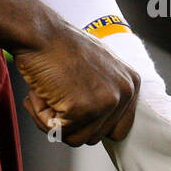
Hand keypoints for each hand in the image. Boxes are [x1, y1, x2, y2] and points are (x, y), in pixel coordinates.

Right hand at [15, 26, 139, 145]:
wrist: (38, 32)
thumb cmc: (59, 45)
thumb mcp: (98, 64)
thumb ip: (106, 90)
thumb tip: (98, 119)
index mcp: (131, 83)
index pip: (117, 130)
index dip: (90, 122)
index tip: (74, 105)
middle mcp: (124, 93)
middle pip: (94, 136)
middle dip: (69, 120)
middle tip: (56, 91)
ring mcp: (106, 102)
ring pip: (76, 139)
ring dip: (54, 119)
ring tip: (48, 90)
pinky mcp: (83, 109)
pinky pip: (57, 132)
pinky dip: (41, 116)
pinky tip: (40, 91)